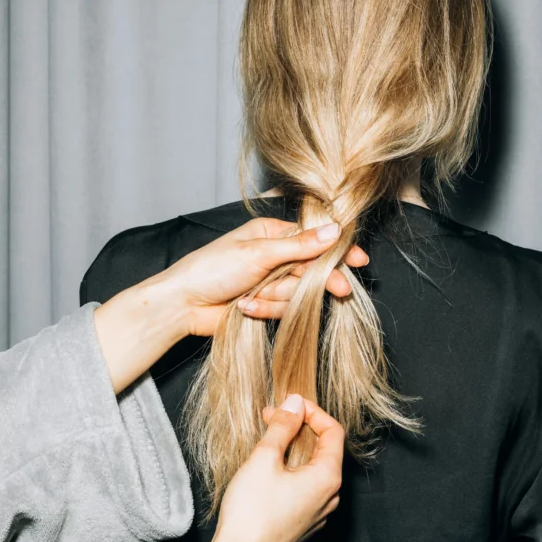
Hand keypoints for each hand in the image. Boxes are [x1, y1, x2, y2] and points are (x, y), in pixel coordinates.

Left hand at [161, 217, 367, 335]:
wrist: (183, 304)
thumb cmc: (212, 269)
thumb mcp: (259, 253)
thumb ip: (299, 246)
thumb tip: (333, 231)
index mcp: (271, 234)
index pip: (313, 239)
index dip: (336, 249)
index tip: (358, 259)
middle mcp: (273, 256)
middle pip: (311, 268)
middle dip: (319, 280)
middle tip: (341, 289)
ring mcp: (269, 281)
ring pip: (297, 292)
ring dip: (277, 297)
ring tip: (251, 296)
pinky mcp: (264, 305)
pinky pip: (282, 310)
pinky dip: (265, 310)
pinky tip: (244, 307)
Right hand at [212, 394, 343, 541]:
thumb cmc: (252, 511)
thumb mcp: (264, 459)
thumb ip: (283, 426)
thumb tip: (295, 403)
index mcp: (328, 477)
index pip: (334, 431)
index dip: (312, 412)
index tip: (288, 405)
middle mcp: (331, 496)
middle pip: (325, 449)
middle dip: (300, 428)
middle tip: (271, 418)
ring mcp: (319, 512)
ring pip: (314, 469)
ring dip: (295, 449)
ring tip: (268, 441)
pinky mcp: (305, 523)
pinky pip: (307, 488)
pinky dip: (293, 470)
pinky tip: (269, 469)